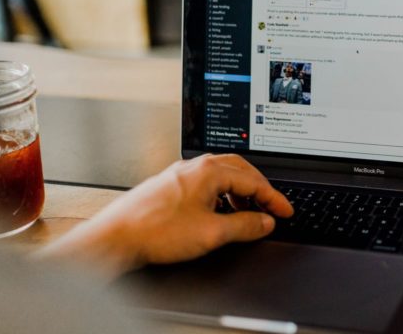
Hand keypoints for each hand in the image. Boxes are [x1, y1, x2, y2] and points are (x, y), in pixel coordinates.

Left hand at [35, 154, 292, 280]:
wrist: (117, 237)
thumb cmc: (156, 231)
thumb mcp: (212, 232)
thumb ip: (245, 226)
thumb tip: (265, 221)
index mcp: (208, 170)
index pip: (253, 180)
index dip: (273, 198)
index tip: (285, 211)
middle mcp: (194, 167)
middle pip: (239, 171)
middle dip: (259, 189)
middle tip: (271, 207)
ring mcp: (180, 175)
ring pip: (221, 176)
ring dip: (239, 193)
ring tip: (248, 213)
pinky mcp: (170, 187)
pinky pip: (205, 185)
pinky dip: (221, 196)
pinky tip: (220, 213)